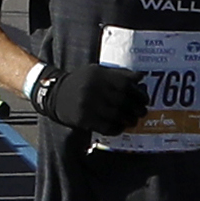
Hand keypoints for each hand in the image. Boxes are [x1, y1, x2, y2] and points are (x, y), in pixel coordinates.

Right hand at [22, 59, 148, 135]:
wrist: (55, 94)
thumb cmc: (81, 82)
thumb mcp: (97, 71)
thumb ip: (118, 74)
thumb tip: (140, 77)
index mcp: (99, 76)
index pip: (125, 85)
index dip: (138, 93)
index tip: (144, 99)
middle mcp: (94, 89)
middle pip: (123, 101)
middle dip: (136, 108)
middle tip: (142, 112)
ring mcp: (88, 105)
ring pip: (116, 115)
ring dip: (129, 120)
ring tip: (133, 121)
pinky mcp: (84, 119)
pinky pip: (106, 127)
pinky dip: (116, 128)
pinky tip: (120, 127)